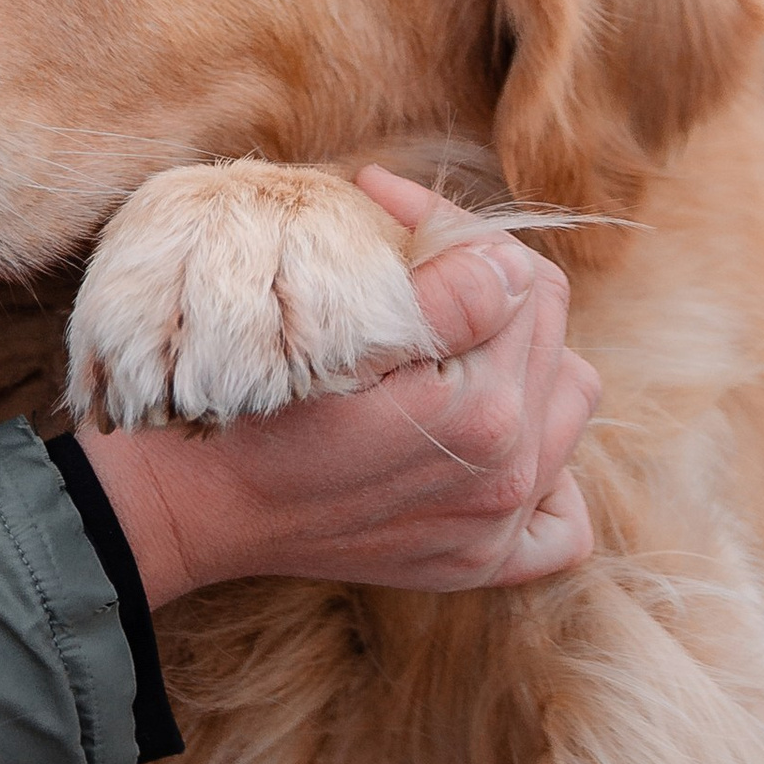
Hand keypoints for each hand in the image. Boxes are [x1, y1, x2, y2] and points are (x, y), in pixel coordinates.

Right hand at [74, 165, 598, 607]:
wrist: (193, 503)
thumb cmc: (250, 406)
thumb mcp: (332, 332)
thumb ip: (445, 296)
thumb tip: (509, 267)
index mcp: (484, 412)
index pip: (519, 275)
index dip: (450, 224)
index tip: (381, 201)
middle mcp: (510, 476)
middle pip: (548, 328)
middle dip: (485, 277)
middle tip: (407, 256)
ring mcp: (499, 526)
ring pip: (570, 399)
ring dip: (522, 357)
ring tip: (451, 338)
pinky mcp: (480, 562)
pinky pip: (564, 522)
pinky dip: (547, 475)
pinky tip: (495, 441)